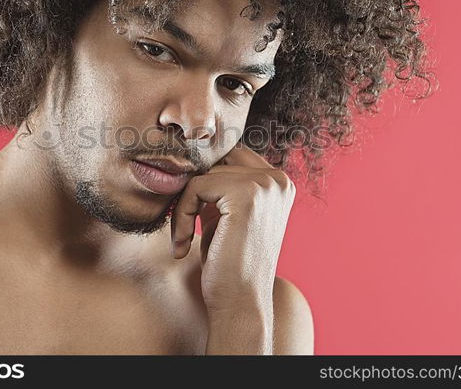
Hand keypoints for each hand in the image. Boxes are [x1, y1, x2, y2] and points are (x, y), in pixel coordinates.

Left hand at [170, 141, 296, 320]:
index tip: (191, 215)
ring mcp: (265, 184)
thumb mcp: (226, 215)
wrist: (240, 303)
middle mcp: (278, 179)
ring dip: (183, 206)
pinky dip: (180, 215)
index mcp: (279, 183)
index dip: (205, 182)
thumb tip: (193, 155)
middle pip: (216, 160)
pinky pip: (194, 187)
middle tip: (182, 226)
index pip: (229, 157)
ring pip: (202, 174)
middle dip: (193, 190)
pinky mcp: (246, 194)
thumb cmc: (229, 264)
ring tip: (182, 239)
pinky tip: (182, 245)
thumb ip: (220, 185)